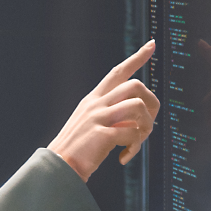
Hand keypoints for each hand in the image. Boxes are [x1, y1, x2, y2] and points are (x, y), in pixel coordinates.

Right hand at [47, 40, 159, 181]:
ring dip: (145, 127)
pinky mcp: (102, 135)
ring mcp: (98, 118)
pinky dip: (134, 147)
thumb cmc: (80, 148)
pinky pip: (132, 134)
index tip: (152, 44)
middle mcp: (95, 104)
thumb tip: (141, 120)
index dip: (137, 58)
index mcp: (93, 99)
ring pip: (137, 107)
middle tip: (149, 122)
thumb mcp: (93, 124)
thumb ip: (114, 116)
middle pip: (135, 85)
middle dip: (151, 103)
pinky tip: (123, 156)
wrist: (59, 166)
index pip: (117, 72)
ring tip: (136, 143)